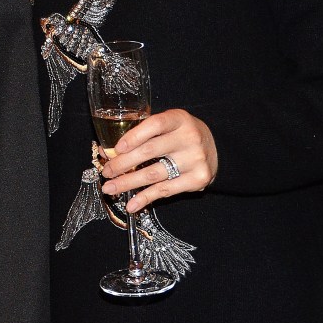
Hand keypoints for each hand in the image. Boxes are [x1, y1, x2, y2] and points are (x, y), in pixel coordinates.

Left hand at [99, 109, 217, 212]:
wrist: (215, 149)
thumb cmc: (180, 136)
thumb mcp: (167, 126)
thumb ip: (142, 134)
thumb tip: (108, 151)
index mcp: (179, 119)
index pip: (155, 124)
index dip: (134, 136)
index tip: (116, 149)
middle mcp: (189, 137)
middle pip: (149, 151)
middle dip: (122, 163)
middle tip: (106, 172)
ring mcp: (195, 159)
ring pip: (154, 174)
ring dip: (128, 183)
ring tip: (109, 188)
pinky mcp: (198, 179)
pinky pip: (165, 190)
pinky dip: (145, 198)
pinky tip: (131, 204)